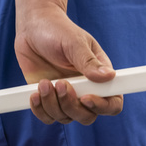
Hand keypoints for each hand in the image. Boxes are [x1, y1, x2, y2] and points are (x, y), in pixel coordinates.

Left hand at [17, 7, 119, 124]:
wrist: (32, 27)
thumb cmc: (58, 30)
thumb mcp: (74, 43)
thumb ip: (89, 62)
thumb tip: (109, 76)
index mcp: (99, 76)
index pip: (112, 102)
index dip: (102, 106)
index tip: (85, 97)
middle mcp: (85, 90)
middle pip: (87, 116)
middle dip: (71, 106)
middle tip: (60, 84)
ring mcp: (66, 96)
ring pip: (66, 118)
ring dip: (52, 104)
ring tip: (44, 82)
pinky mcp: (48, 99)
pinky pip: (48, 117)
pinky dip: (40, 110)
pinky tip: (35, 93)